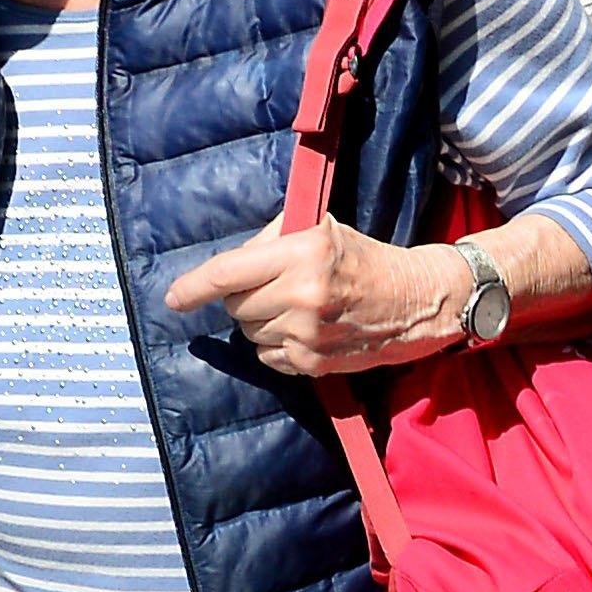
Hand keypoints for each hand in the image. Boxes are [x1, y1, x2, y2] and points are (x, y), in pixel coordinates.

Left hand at [162, 215, 467, 377]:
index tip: (173, 298)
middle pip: (236, 306)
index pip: (229, 273)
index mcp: (302, 253)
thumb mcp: (322, 229)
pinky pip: (267, 356)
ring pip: (249, 332)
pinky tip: (303, 330)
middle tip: (273, 287)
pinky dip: (275, 344)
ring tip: (295, 308)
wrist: (418, 299)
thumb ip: (271, 240)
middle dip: (243, 297)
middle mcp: (302, 295)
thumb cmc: (365, 258)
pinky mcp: (314, 362)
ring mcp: (307, 333)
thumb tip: (227, 266)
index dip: (193, 287)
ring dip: (261, 321)